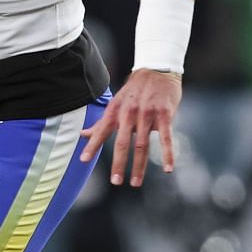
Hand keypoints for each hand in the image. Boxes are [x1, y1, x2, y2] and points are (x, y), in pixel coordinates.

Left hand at [80, 69, 181, 186]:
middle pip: (123, 142)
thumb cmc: (134, 90)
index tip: (84, 160)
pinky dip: (168, 154)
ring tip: (136, 182)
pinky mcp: (164, 115)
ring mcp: (147, 114)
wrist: (157, 69)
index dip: (92, 145)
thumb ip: (102, 122)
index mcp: (116, 110)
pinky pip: (166, 138)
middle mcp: (129, 112)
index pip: (102, 130)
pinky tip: (168, 169)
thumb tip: (83, 134)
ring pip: (142, 145)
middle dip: (119, 163)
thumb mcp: (116, 102)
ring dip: (139, 166)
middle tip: (116, 181)